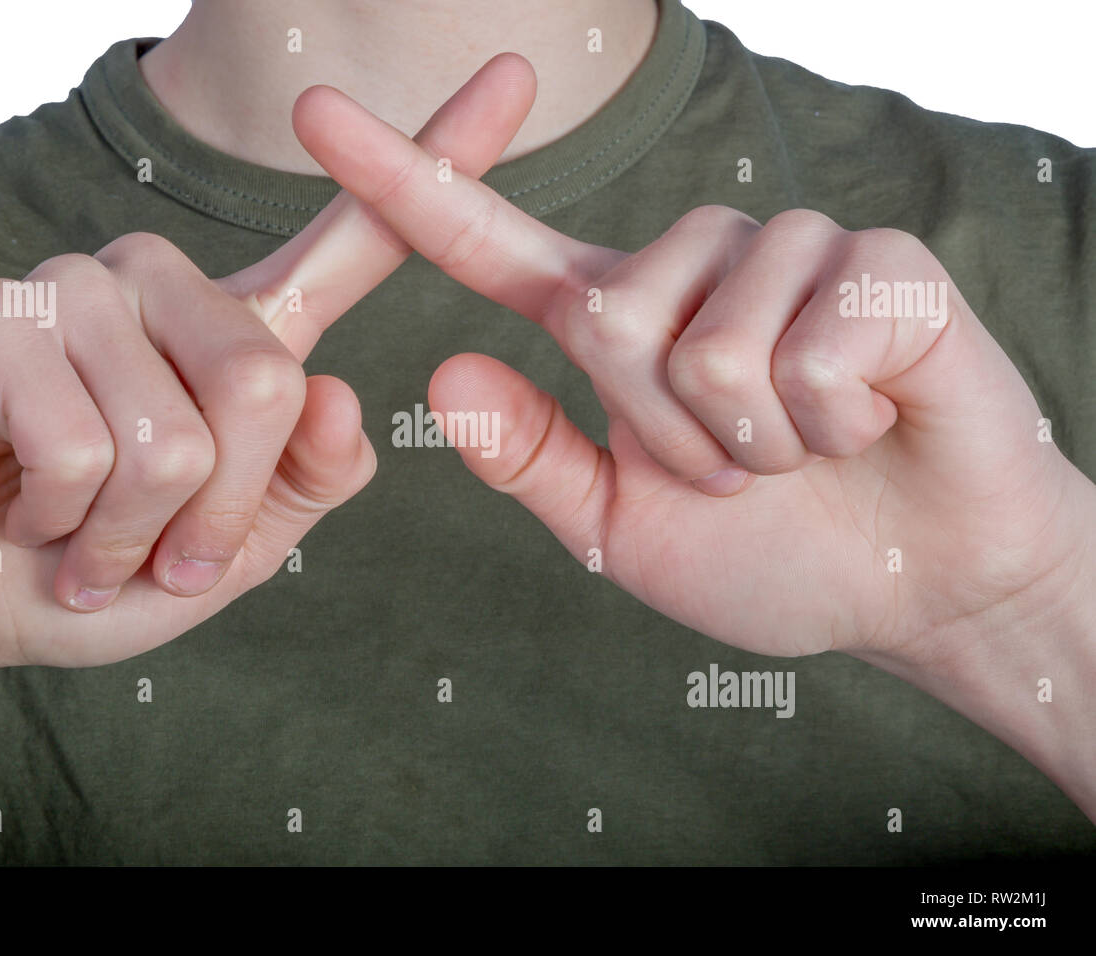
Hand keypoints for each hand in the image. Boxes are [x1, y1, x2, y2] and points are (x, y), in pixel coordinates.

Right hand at [0, 54, 538, 678]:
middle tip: (147, 548)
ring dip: (130, 534)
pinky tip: (24, 508)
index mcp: (239, 330)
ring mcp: (80, 284)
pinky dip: (65, 525)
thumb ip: (307, 482)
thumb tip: (345, 391)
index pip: (351, 243)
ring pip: (178, 438)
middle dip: (210, 519)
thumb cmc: (101, 568)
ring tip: (78, 530)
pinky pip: (87, 452)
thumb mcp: (233, 547)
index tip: (518, 82)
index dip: (434, 165)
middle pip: (268, 387)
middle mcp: (166, 282)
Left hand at [290, 84, 1095, 671]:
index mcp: (612, 323)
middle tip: (740, 469)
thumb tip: (442, 371)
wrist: (913, 587)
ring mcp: (786, 251)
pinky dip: (829, 425)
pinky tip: (868, 418)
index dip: (402, 180)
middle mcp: (688, 264)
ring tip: (806, 445)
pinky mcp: (878, 259)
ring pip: (707, 343)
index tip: (313, 114)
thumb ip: (532, 458)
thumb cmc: (769, 555)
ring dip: (755, 443)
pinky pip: (807, 348)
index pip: (488, 240)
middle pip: (609, 320)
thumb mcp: (619, 528)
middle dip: (674, 440)